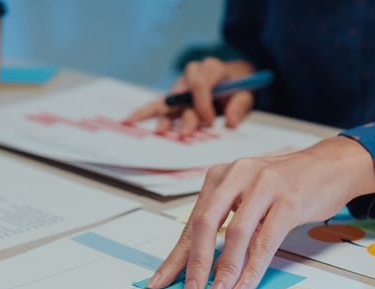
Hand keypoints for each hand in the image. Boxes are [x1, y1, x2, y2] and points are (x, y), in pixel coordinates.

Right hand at [123, 58, 256, 135]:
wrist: (232, 79)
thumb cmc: (238, 88)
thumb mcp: (246, 95)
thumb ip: (239, 106)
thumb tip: (230, 122)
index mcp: (211, 68)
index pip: (201, 84)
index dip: (204, 103)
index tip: (210, 122)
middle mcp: (192, 73)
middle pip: (184, 94)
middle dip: (186, 116)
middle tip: (187, 135)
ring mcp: (180, 85)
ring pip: (168, 101)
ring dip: (162, 117)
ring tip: (157, 132)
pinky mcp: (172, 97)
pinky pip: (157, 105)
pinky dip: (143, 113)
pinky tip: (128, 122)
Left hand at [147, 136, 374, 288]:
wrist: (331, 165)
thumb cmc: (287, 185)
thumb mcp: (248, 196)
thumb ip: (227, 221)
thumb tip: (201, 264)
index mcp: (221, 176)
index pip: (193, 221)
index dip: (177, 255)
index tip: (163, 281)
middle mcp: (237, 175)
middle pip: (206, 224)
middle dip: (196, 264)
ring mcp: (264, 185)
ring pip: (236, 234)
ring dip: (225, 270)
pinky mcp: (289, 200)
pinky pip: (265, 240)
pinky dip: (253, 267)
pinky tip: (243, 285)